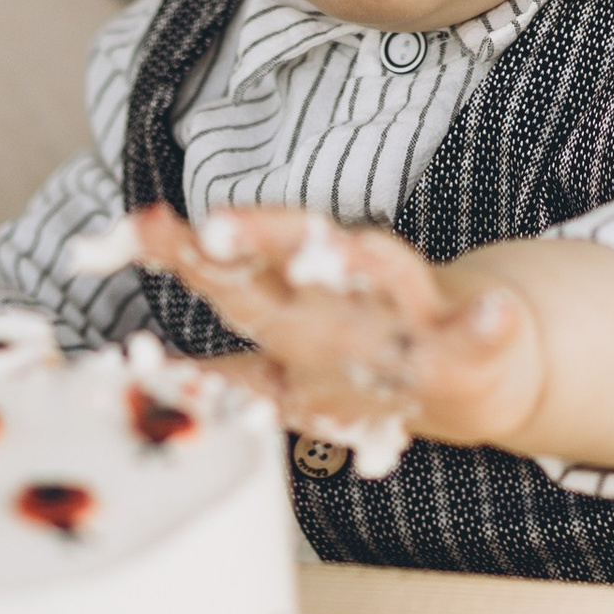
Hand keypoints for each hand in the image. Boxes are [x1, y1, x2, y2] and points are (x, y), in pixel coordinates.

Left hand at [95, 204, 544, 473]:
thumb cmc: (353, 364)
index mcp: (289, 308)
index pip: (226, 271)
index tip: (135, 228)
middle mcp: (341, 296)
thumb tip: (116, 389)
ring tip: (339, 253)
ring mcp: (404, 311)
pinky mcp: (464, 338)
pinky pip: (475, 336)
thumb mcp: (280, 380)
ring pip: (380, 275)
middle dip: (256, 237)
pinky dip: (487, 326)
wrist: (461, 368)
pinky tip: (496, 316)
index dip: (181, 252)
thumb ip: (213, 384)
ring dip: (361, 263)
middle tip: (213, 225)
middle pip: (293, 255)